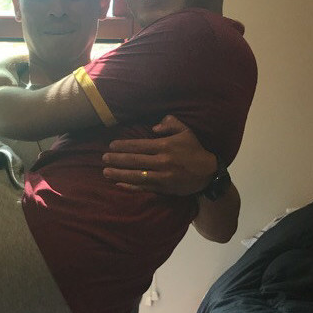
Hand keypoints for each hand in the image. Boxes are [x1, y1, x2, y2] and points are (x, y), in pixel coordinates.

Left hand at [102, 115, 216, 195]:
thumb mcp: (186, 132)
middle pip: (134, 160)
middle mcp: (162, 161)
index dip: (124, 146)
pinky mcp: (164, 188)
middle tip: (103, 158)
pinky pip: (144, 187)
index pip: (139, 146)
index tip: (112, 146)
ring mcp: (162, 176)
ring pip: (136, 175)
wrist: (208, 174)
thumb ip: (170, 123)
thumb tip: (154, 126)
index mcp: (165, 146)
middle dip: (117, 159)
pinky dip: (130, 186)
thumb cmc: (194, 150)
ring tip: (105, 172)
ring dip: (119, 173)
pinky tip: (119, 184)